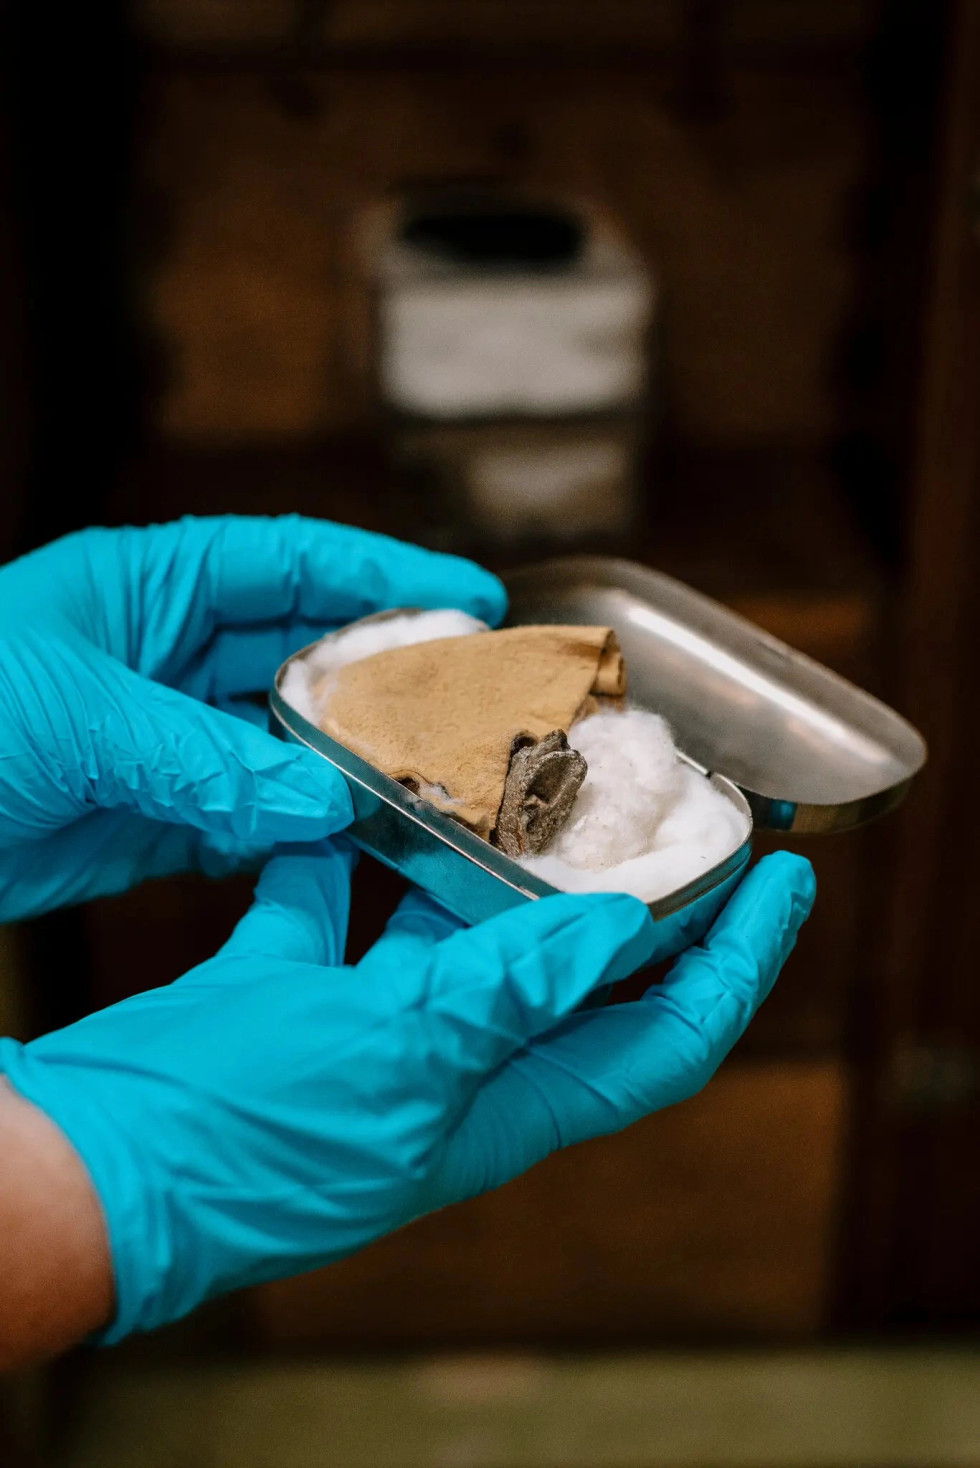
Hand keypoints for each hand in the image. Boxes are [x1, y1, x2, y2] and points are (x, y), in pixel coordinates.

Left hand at [0, 517, 503, 919]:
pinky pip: (252, 821)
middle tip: (470, 708)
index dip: (385, 576)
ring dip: (350, 770)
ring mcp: (164, 743)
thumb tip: (316, 801)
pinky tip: (345, 847)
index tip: (469, 596)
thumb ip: (201, 758)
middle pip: (305, 657)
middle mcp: (166, 659)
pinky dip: (298, 836)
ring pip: (287, 747)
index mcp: (147, 588)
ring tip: (427, 787)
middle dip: (386, 680)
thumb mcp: (74, 716)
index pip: (291, 564)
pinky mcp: (154, 821)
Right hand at [0, 847, 813, 1343]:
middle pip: (581, 977)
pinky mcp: (292, 993)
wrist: (90, 1171)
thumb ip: (506, 991)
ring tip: (523, 773)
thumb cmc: (240, 1137)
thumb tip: (615, 932)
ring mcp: (371, 1029)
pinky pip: (341, 907)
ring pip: (462, 930)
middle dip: (638, 895)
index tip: (781, 882)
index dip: (734, 966)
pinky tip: (346, 793)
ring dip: (495, 859)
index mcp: (499, 1100)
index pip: (662, 1037)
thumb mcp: (396, 1056)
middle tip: (668, 805)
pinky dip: (347, 853)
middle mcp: (451, 1067)